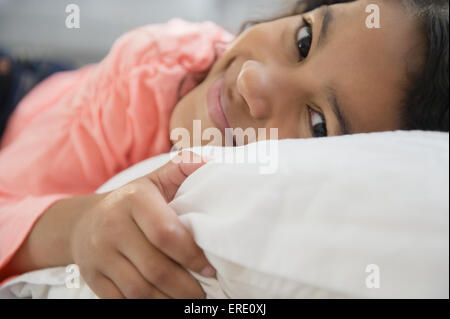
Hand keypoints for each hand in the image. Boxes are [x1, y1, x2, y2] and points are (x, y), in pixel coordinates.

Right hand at [70, 151, 214, 298]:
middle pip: (155, 268)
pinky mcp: (91, 276)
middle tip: (202, 295)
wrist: (83, 221)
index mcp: (133, 200)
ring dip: (167, 300)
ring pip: (139, 290)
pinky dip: (145, 305)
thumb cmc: (130, 202)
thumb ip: (181, 169)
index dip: (192, 255)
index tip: (209, 269)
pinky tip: (163, 301)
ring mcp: (99, 254)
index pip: (166, 234)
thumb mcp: (153, 181)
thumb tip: (210, 162)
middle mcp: (112, 226)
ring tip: (186, 300)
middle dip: (184, 287)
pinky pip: (121, 300)